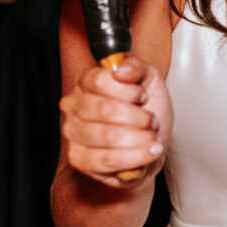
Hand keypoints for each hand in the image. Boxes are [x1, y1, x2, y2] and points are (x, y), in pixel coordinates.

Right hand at [60, 55, 168, 186]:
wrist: (152, 143)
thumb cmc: (147, 110)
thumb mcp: (150, 79)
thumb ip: (137, 67)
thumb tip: (121, 69)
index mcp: (87, 83)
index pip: (100, 81)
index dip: (129, 90)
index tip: (143, 96)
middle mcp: (75, 107)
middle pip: (105, 109)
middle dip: (138, 117)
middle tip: (152, 120)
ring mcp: (74, 134)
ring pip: (108, 136)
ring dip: (140, 137)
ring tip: (152, 136)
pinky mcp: (80, 159)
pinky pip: (108, 159)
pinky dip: (135, 156)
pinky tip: (149, 151)